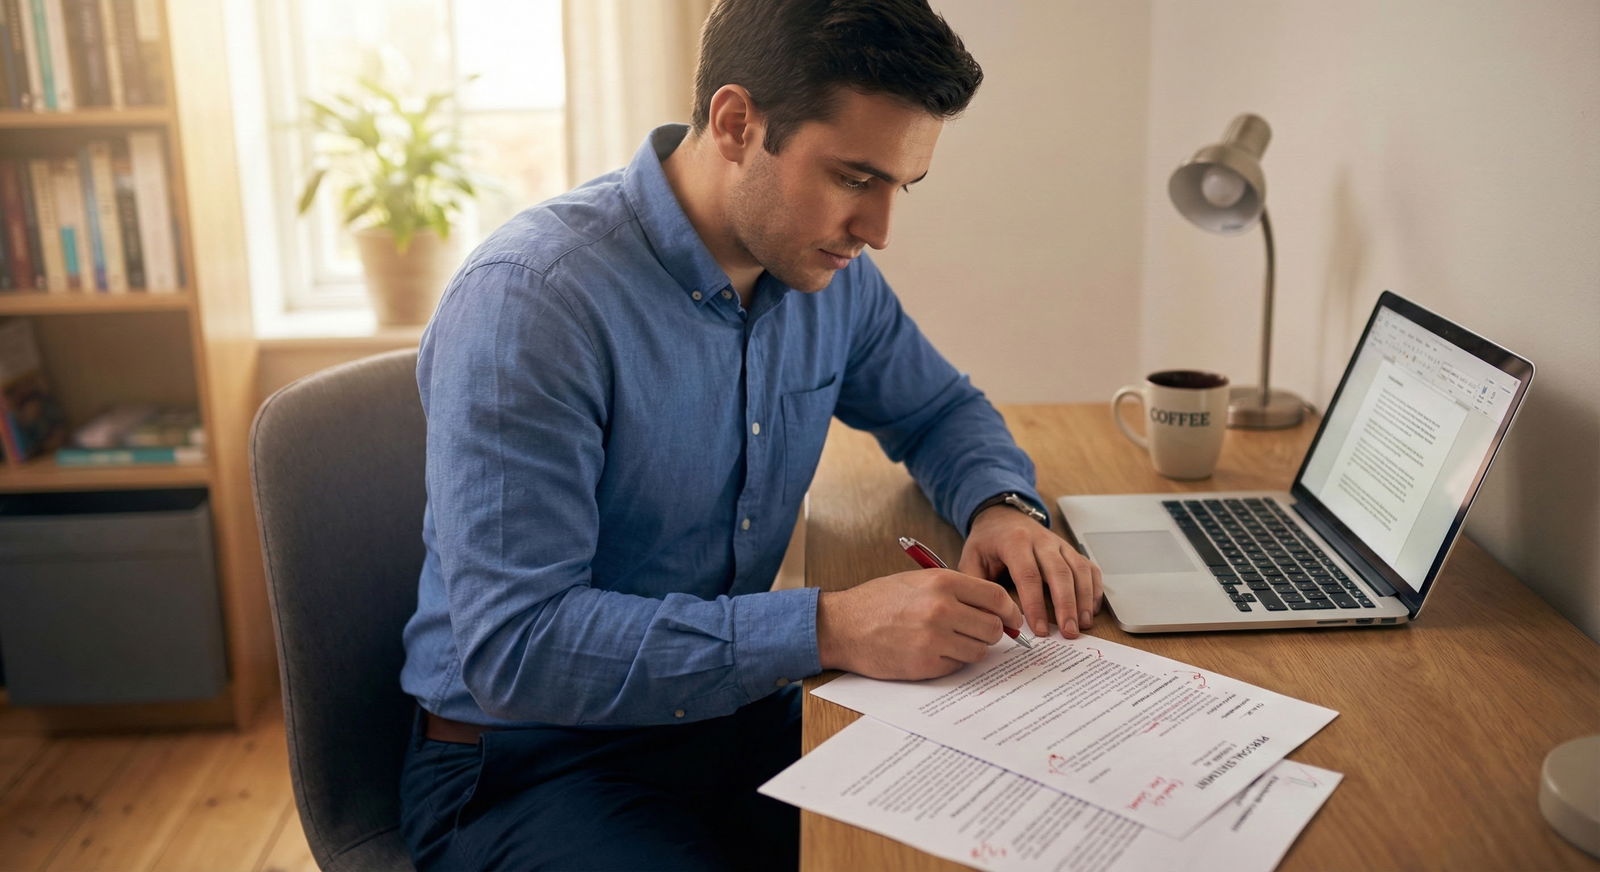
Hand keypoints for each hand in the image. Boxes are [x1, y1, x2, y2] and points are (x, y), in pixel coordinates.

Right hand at [816, 569, 1024, 679]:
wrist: (842, 626)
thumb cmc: (879, 601)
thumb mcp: (919, 581)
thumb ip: (957, 591)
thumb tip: (996, 609)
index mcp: (942, 582)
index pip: (996, 597)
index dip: (1009, 610)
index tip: (1011, 618)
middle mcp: (942, 609)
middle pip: (993, 627)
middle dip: (991, 632)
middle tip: (979, 632)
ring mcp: (934, 638)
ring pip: (979, 650)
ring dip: (972, 648)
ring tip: (951, 641)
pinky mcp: (925, 664)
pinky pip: (957, 666)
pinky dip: (951, 661)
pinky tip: (932, 651)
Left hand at [959, 505, 1102, 638]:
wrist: (1002, 516)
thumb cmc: (987, 541)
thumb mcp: (971, 558)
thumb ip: (977, 586)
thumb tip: (986, 616)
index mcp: (1014, 542)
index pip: (1028, 575)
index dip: (1036, 604)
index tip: (1040, 629)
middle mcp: (1041, 540)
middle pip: (1060, 573)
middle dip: (1067, 605)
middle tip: (1069, 632)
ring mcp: (1059, 544)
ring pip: (1079, 570)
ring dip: (1083, 599)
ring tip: (1082, 626)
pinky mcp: (1070, 550)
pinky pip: (1089, 567)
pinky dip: (1094, 589)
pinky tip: (1091, 610)